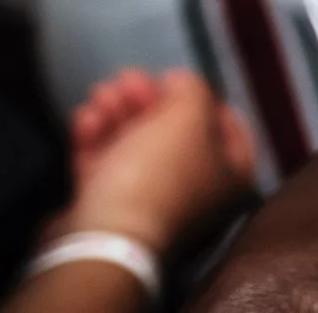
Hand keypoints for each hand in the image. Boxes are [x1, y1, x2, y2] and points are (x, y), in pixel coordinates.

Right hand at [58, 68, 256, 256]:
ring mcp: (148, 207)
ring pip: (134, 149)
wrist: (105, 240)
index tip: (177, 80)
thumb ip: (192, 89)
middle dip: (147, 101)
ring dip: (117, 113)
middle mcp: (195, 196)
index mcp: (231, 178)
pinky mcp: (108, 214)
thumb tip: (182, 82)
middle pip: (173, 136)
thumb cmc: (159, 174)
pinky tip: (86, 117)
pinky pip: (105, 170)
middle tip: (126, 78)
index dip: (206, 99)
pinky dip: (95, 139)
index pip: (230, 129)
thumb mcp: (188, 115)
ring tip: (101, 92)